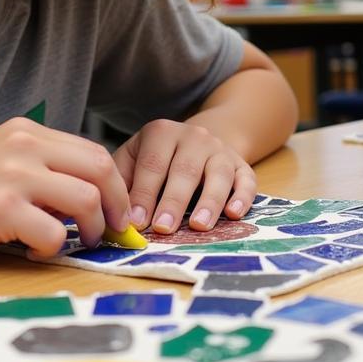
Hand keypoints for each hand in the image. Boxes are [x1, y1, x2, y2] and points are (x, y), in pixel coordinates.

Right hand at [0, 117, 131, 261]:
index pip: (93, 152)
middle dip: (118, 206)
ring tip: (77, 243)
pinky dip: (53, 249)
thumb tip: (79, 200)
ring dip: (92, 229)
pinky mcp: (0, 208)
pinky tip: (33, 250)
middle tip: (113, 232)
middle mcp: (25, 145)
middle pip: (101, 169)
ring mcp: (13, 175)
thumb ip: (34, 170)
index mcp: (25, 132)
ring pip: (87, 200)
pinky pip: (54, 233)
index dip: (115, 186)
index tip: (116, 213)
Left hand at [113, 119, 255, 234]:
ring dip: (209, 202)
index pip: (151, 165)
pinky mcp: (242, 165)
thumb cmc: (155, 159)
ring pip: (218, 174)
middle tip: (163, 228)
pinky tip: (234, 213)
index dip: (144, 194)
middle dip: (173, 202)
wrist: (196, 142)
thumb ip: (122, 183)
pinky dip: (242, 197)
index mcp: (161, 133)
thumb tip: (115, 217)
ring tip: (199, 226)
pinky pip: (247, 180)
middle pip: (184, 170)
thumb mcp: (133, 160)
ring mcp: (220, 150)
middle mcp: (194, 136)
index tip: (136, 222)